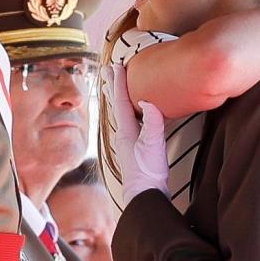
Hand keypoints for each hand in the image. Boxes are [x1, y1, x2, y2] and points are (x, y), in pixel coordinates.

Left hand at [104, 64, 169, 201]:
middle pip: (116, 104)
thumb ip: (152, 123)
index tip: (117, 66)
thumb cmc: (148, 172)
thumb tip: (148, 102)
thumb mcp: (153, 146)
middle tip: (106, 69)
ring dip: (118, 96)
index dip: (120, 83)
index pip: (122, 101)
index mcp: (126, 131)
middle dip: (112, 86)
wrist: (145, 195)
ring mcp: (128, 141)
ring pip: (122, 112)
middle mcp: (124, 134)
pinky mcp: (135, 148)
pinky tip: (135, 112)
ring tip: (116, 85)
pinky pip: (130, 121)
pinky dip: (129, 110)